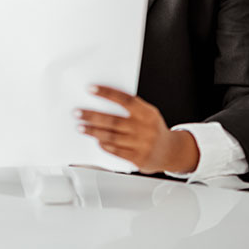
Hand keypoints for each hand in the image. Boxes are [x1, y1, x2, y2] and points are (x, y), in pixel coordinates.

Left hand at [76, 85, 199, 174]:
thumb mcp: (148, 114)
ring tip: (80, 127)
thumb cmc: (153, 129)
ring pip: (112, 137)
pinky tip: (96, 141)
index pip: (125, 100)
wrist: (171, 152)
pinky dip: (105, 146)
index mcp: (148, 113)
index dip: (107, 93)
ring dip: (93, 132)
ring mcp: (142, 144)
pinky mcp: (138, 158)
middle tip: (77, 112)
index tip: (90, 89)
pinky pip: (117, 152)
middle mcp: (145, 128)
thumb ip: (130, 109)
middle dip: (92, 116)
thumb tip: (102, 101)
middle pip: (114, 120)